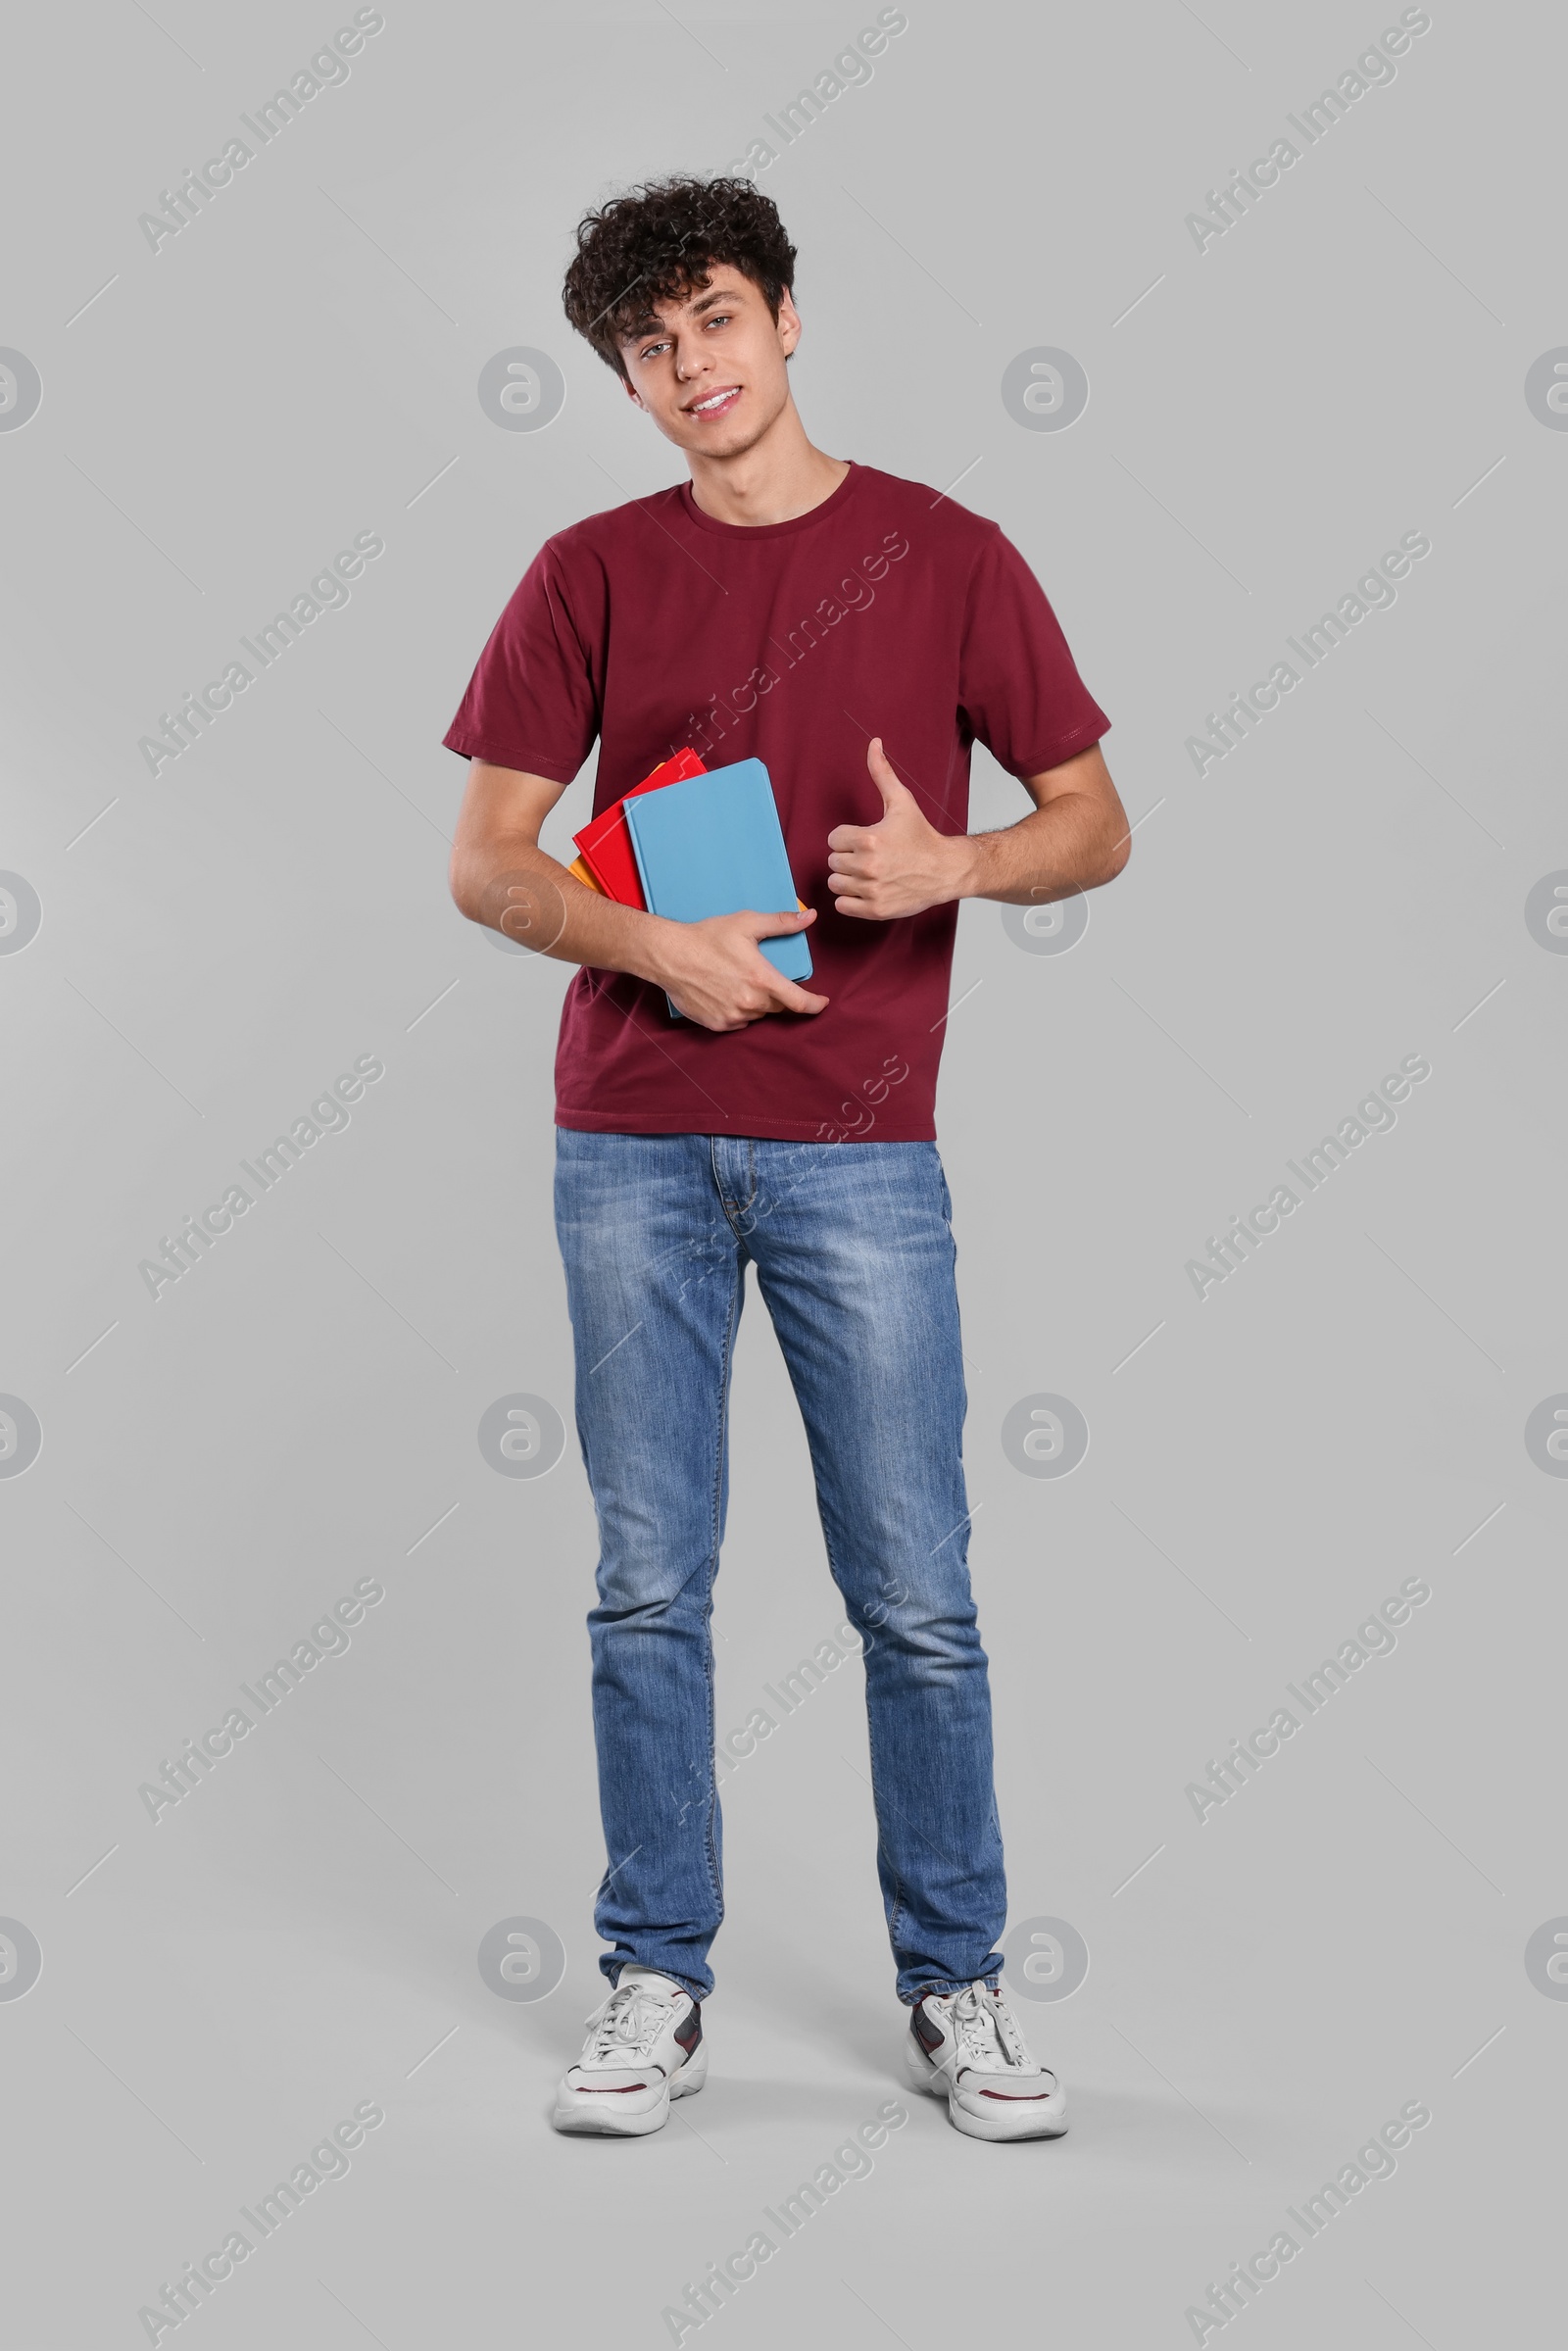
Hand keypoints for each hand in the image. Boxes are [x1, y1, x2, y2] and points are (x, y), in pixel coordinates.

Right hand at [652, 906, 827, 1032]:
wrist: (669, 955)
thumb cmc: (707, 937)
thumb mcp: (746, 923)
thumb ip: (781, 923)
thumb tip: (809, 916)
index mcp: (762, 979)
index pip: (798, 1002)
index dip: (814, 1005)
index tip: (821, 1003)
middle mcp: (750, 1002)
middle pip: (778, 1007)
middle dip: (778, 995)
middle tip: (762, 977)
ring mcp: (733, 1016)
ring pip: (758, 1015)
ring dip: (757, 1003)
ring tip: (738, 982)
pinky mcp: (717, 1024)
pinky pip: (738, 1022)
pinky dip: (739, 1011)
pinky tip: (726, 993)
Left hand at [826, 738, 971, 919]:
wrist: (946, 869)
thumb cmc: (921, 835)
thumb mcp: (901, 802)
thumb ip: (881, 773)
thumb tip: (874, 742)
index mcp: (869, 838)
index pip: (833, 839)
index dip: (847, 838)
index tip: (865, 840)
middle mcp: (868, 866)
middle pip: (833, 862)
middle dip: (848, 857)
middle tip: (870, 856)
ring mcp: (872, 890)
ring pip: (835, 884)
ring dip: (847, 879)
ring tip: (869, 872)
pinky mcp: (875, 909)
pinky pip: (842, 905)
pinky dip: (851, 900)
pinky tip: (868, 888)